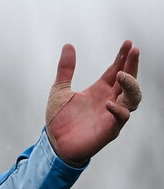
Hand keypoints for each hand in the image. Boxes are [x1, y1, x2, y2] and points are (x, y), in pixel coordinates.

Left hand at [46, 40, 141, 166]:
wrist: (53, 145)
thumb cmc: (59, 120)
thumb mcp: (59, 90)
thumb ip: (65, 69)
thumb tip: (68, 45)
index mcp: (100, 90)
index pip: (117, 69)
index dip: (123, 57)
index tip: (127, 43)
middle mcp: (110, 99)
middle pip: (129, 80)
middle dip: (133, 65)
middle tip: (134, 50)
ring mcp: (112, 114)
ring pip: (133, 97)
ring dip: (131, 85)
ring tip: (121, 74)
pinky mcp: (110, 129)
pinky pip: (122, 117)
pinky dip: (118, 109)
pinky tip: (108, 102)